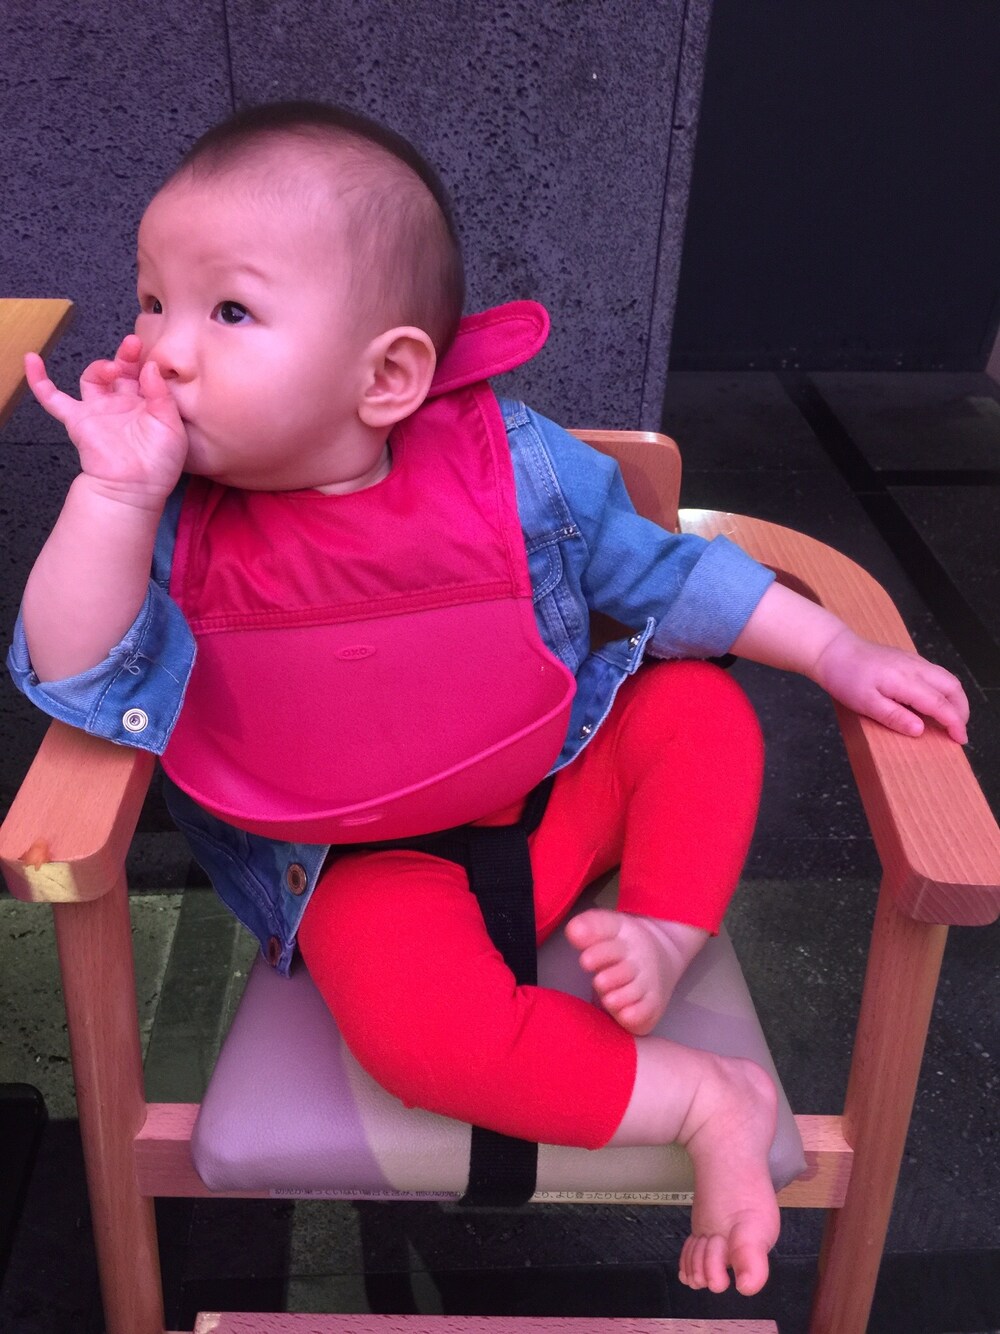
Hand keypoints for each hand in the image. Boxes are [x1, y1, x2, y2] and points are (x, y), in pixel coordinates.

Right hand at [24, 335, 187, 507]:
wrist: (134, 488)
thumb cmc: (159, 463)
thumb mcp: (171, 425)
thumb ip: (161, 394)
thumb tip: (149, 366)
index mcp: (148, 405)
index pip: (145, 375)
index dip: (146, 361)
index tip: (149, 354)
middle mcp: (123, 404)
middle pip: (121, 371)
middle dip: (126, 356)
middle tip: (132, 345)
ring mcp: (99, 411)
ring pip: (94, 378)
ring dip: (100, 367)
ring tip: (111, 369)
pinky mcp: (78, 420)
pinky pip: (53, 399)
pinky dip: (39, 380)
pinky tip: (31, 360)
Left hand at [813, 627, 968, 743]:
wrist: (833, 650)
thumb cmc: (846, 678)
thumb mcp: (865, 704)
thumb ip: (894, 717)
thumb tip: (920, 730)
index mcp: (906, 680)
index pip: (940, 704)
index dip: (954, 723)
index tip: (960, 740)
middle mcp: (916, 667)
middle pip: (953, 687)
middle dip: (962, 711)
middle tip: (958, 731)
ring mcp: (914, 660)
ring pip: (948, 678)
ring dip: (956, 699)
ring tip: (952, 719)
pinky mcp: (909, 658)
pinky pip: (937, 673)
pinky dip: (945, 689)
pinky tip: (936, 701)